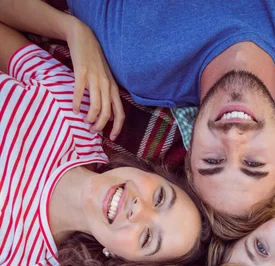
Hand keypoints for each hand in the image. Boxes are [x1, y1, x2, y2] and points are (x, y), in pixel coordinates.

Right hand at [66, 18, 124, 139]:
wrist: (84, 38)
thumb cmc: (94, 62)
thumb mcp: (105, 81)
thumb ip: (108, 98)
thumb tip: (109, 117)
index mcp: (113, 88)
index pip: (120, 113)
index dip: (117, 128)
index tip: (111, 138)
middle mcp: (106, 85)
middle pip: (107, 113)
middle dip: (99, 126)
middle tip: (91, 131)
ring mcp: (94, 79)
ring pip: (95, 106)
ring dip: (89, 118)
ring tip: (84, 121)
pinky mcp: (82, 72)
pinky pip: (79, 93)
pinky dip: (76, 104)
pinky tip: (74, 109)